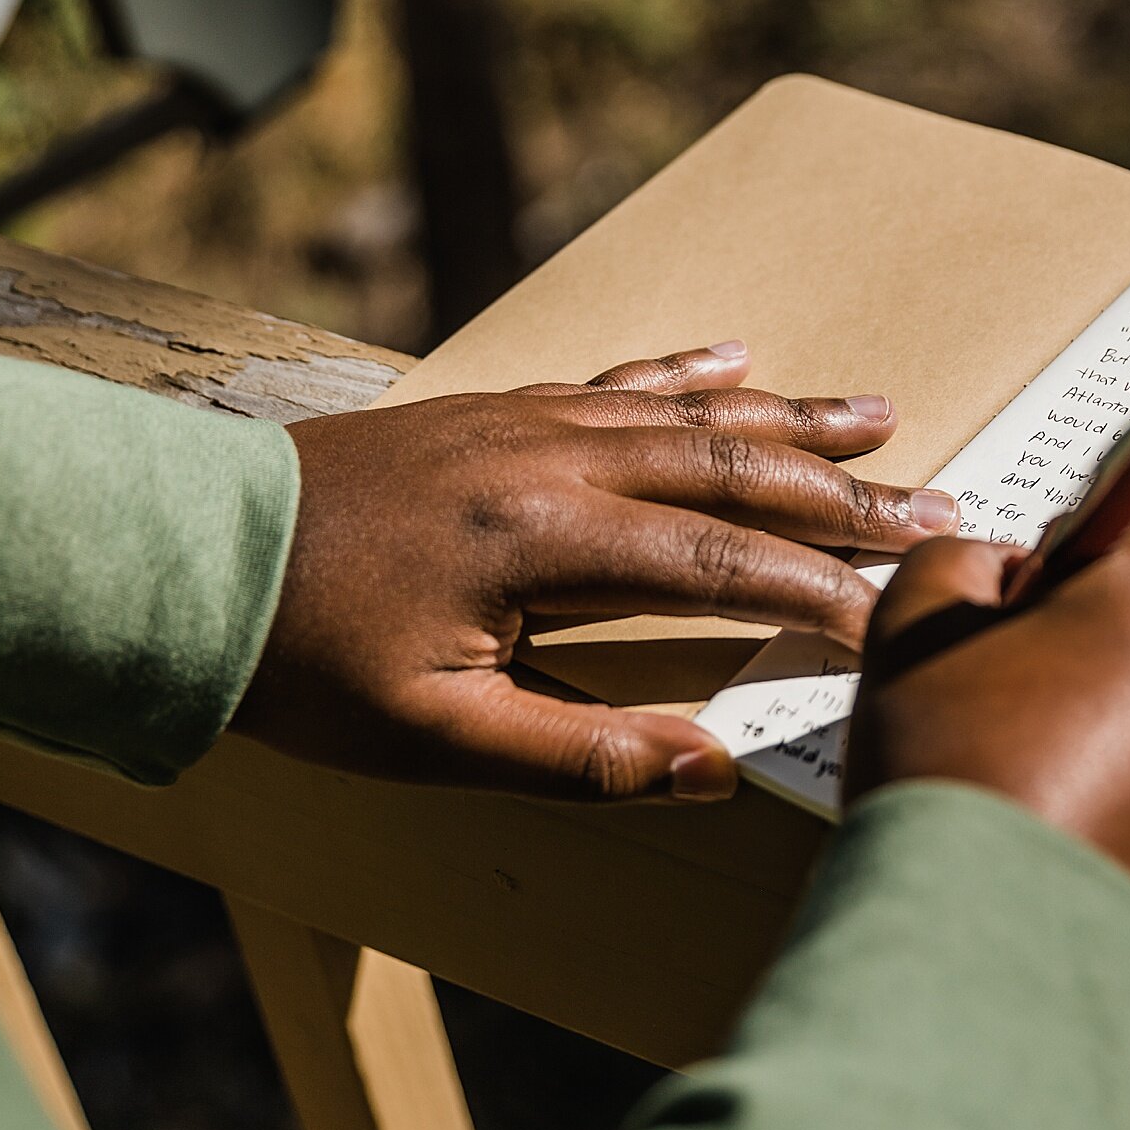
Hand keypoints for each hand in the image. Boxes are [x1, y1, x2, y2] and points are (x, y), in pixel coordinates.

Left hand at [234, 342, 956, 802]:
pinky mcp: (493, 410)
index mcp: (546, 541)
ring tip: (879, 415)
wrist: (189, 560)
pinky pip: (614, 380)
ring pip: (686, 411)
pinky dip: (685, 371)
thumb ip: (578, 758)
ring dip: (788, 416)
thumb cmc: (304, 665)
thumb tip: (708, 774)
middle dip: (845, 495)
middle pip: (732, 468)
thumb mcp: (434, 743)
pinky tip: (734, 355)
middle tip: (941, 510)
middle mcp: (551, 460)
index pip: (724, 563)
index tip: (901, 616)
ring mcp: (523, 422)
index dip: (822, 592)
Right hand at [844, 524, 1129, 940]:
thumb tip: (1001, 570)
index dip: (1032, 586)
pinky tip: (1066, 839)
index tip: (988, 648)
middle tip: (998, 727)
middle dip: (1076, 656)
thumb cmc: (954, 780)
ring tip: (1029, 794)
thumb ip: (955, 562)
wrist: (1000, 960)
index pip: (1104, 536)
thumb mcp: (910, 629)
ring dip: (1106, 727)